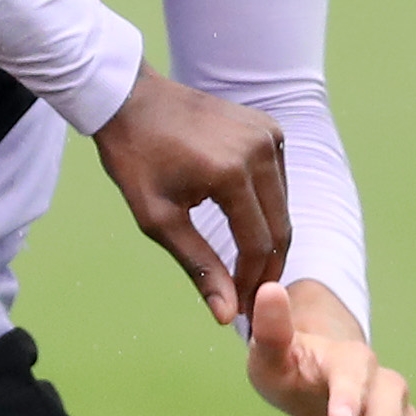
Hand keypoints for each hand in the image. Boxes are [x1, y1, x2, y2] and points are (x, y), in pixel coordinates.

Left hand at [89, 70, 291, 328]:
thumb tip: (226, 314)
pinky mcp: (270, 129)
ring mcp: (269, 135)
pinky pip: (277, 181)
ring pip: (283, 207)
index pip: (257, 244)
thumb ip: (197, 266)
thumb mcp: (157, 219)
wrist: (132, 100)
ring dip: (268, 241)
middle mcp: (260, 150)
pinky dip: (267, 209)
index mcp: (231, 172)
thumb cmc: (136, 160)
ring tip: (246, 271)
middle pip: (280, 227)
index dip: (250, 282)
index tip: (239, 310)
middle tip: (249, 299)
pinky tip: (246, 230)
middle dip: (266, 268)